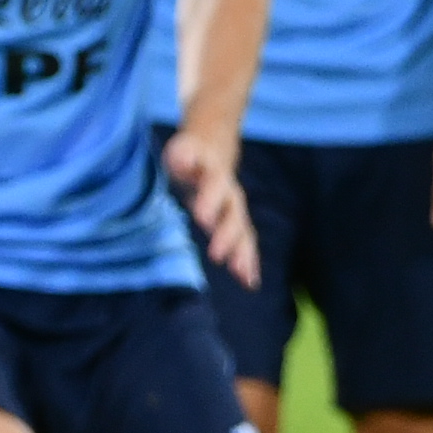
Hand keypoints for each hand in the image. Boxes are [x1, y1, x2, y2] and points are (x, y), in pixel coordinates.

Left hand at [164, 125, 259, 288]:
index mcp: (215, 175)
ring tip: (243, 276)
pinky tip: (250, 282)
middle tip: (216, 256)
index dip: (209, 201)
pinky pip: (246, 244)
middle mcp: (230, 195)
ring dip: (243, 254)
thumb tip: (183, 162)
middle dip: (226, 236)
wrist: (213, 150)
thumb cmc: (191, 154)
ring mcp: (236, 211)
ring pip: (243, 233)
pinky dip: (248, 263)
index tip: (201, 219)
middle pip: (232, 215)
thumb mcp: (183, 150)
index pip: (214, 187)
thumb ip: (184, 157)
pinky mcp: (236, 225)